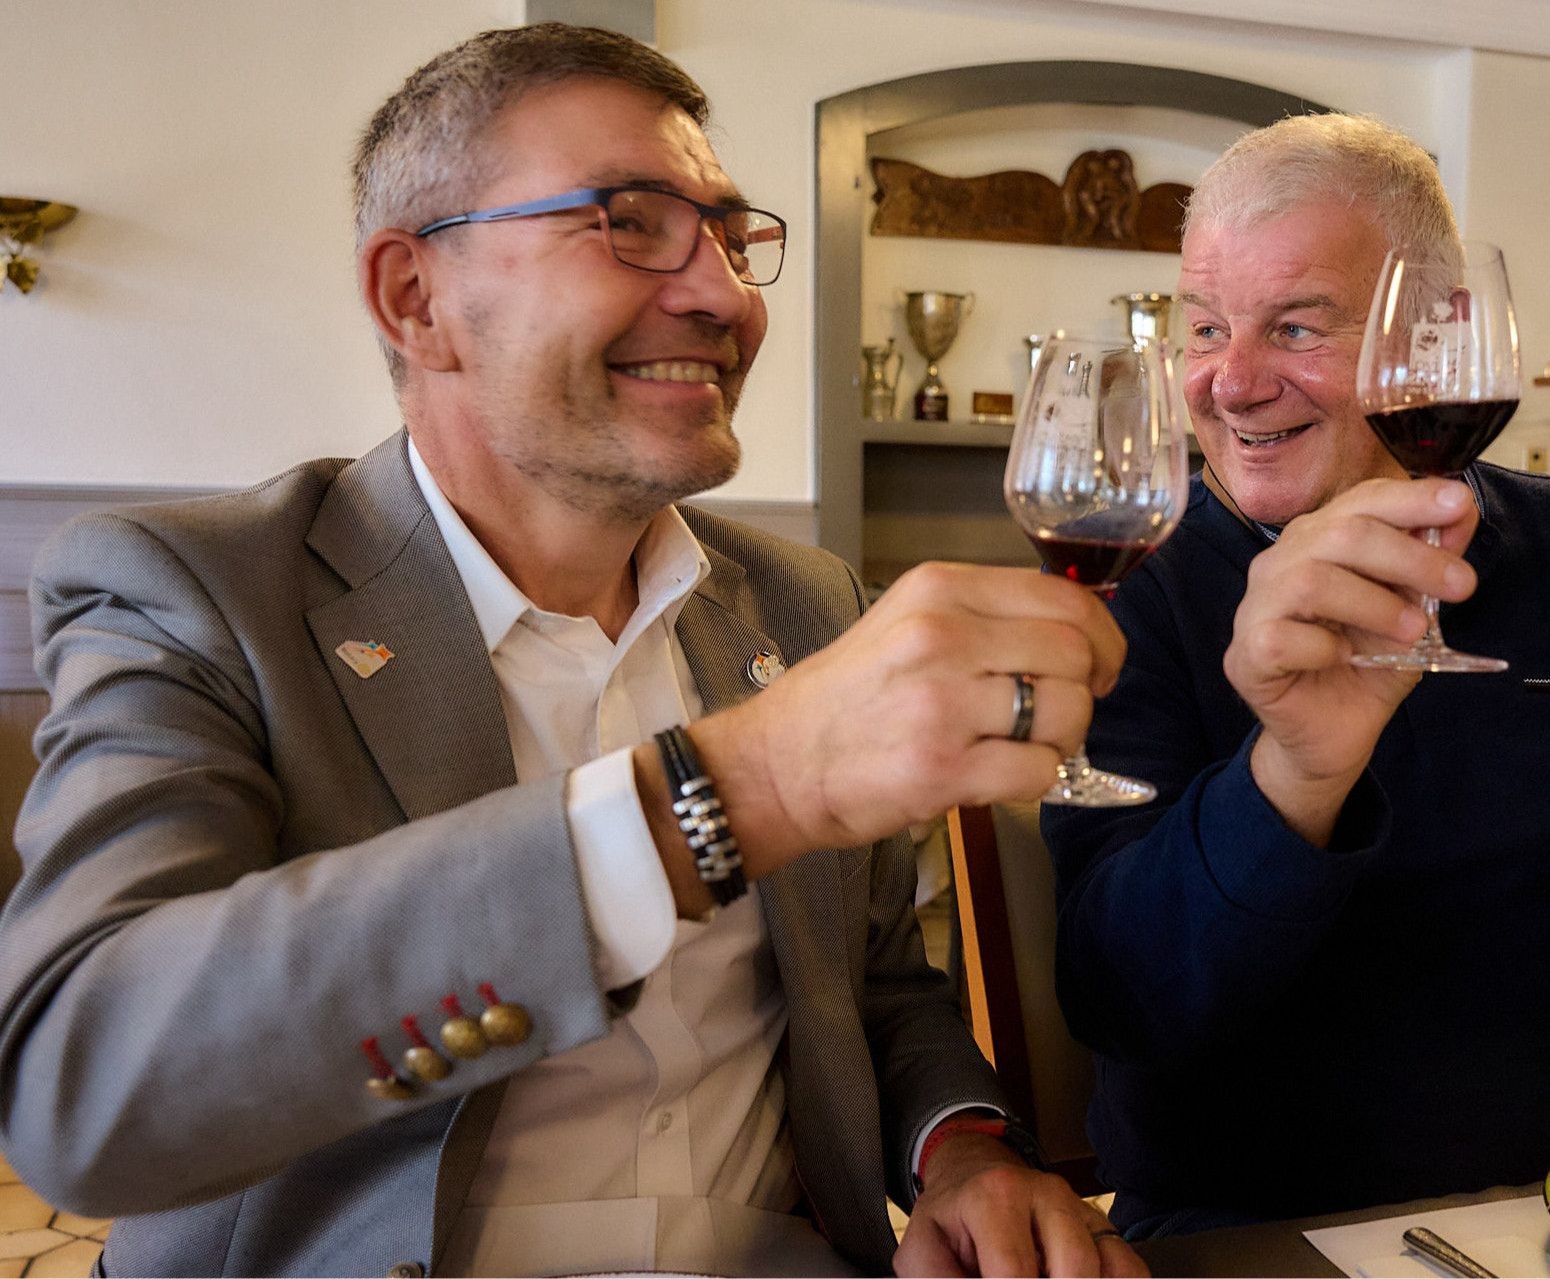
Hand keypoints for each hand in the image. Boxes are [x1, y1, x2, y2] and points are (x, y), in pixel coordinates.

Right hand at [691, 562, 1125, 871]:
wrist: (776, 763)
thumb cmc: (846, 699)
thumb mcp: (906, 623)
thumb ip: (983, 617)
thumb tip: (1075, 635)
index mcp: (940, 590)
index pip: (1065, 600)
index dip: (1103, 639)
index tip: (1098, 666)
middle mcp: (942, 635)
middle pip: (1076, 654)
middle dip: (1085, 693)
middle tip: (1057, 716)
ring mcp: (941, 702)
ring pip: (1066, 713)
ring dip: (1061, 740)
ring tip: (1021, 747)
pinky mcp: (941, 768)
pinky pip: (1038, 771)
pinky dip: (1033, 781)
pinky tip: (996, 777)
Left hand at [896, 1131, 1146, 1277]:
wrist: (973, 1178)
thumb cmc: (950, 1222)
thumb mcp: (924, 1250)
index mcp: (994, 1196)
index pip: (1014, 1270)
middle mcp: (1045, 1193)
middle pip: (1074, 1265)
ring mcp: (1078, 1208)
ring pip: (1109, 1265)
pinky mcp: (1102, 1226)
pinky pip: (1130, 1266)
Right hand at [1223, 477, 1477, 843]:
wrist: (1332, 736)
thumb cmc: (1364, 669)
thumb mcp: (1413, 614)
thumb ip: (1427, 570)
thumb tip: (1458, 518)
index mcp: (1318, 543)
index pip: (1359, 503)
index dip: (1409, 499)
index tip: (1457, 505)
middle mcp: (1280, 565)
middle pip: (1340, 535)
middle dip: (1409, 556)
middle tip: (1461, 586)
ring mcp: (1256, 608)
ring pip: (1309, 580)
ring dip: (1374, 604)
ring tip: (1413, 631)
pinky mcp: (1246, 654)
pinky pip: (1282, 638)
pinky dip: (1324, 647)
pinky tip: (1342, 660)